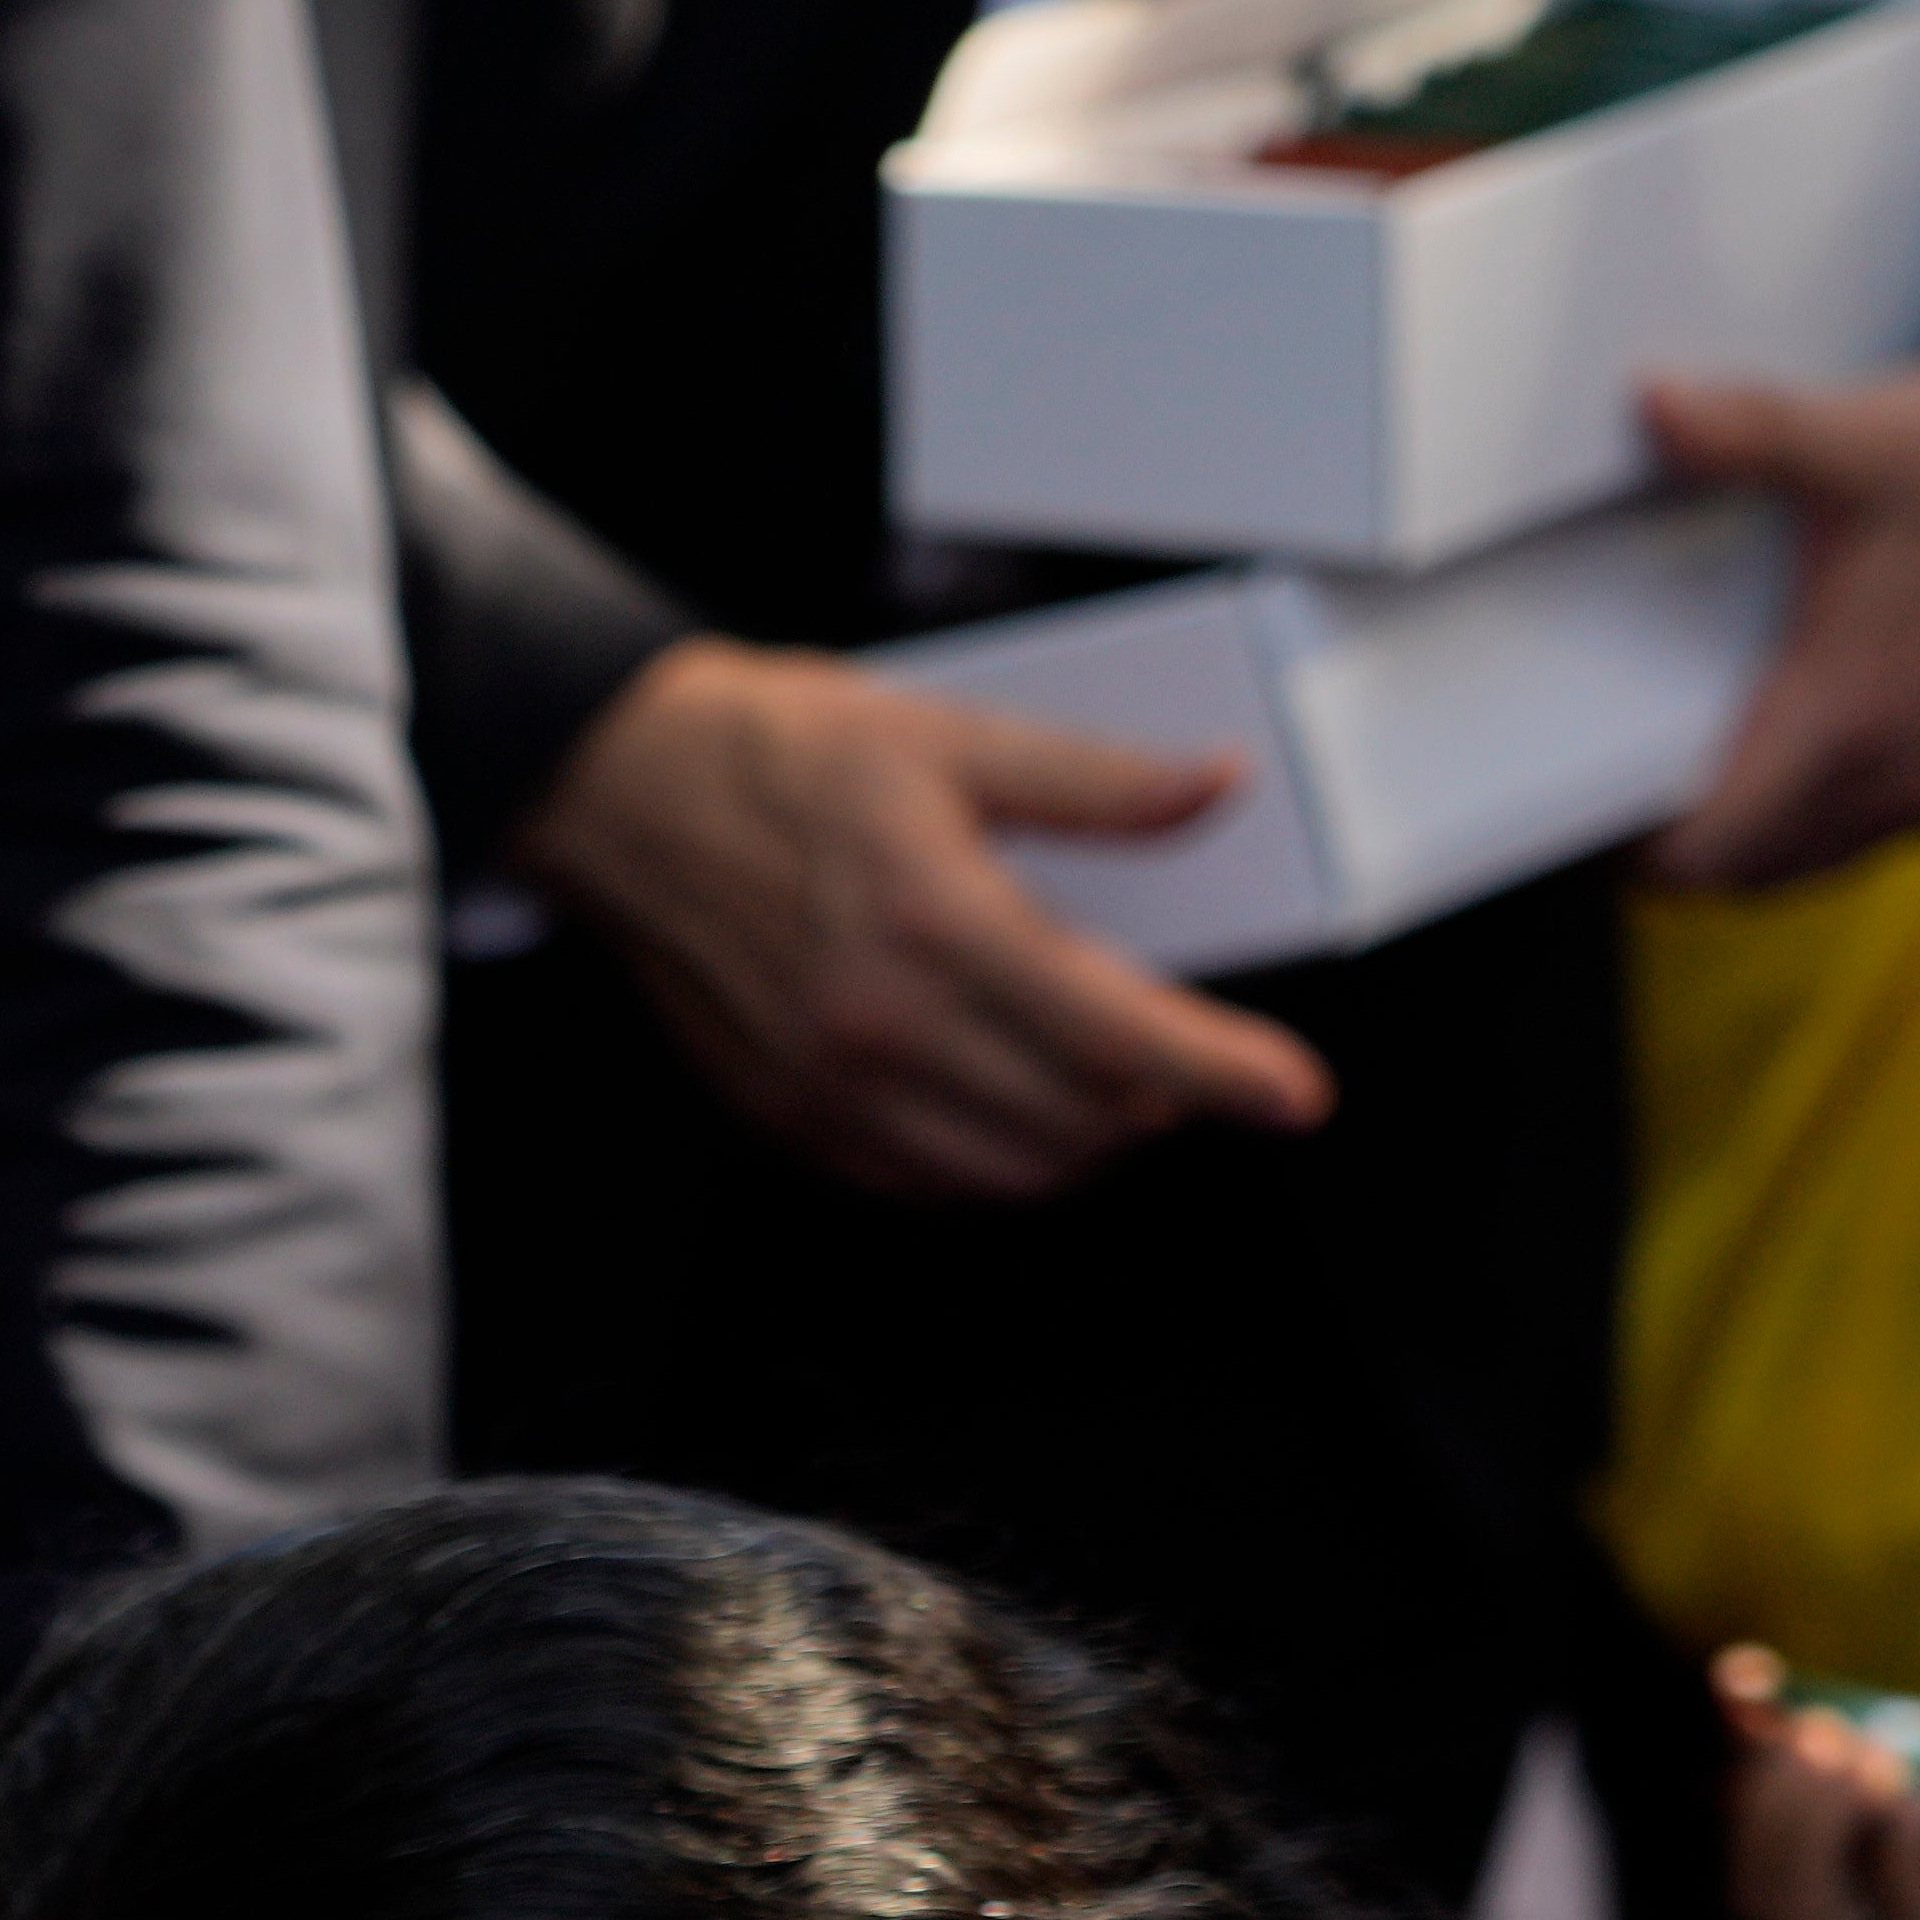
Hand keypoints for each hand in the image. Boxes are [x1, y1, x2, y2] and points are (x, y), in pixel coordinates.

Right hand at [515, 636, 1333, 1202]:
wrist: (626, 795)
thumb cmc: (774, 757)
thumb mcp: (953, 738)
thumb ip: (1095, 783)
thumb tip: (1208, 791)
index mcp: (936, 920)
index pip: (1119, 1033)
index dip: (1226, 1072)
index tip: (1294, 1095)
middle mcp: (881, 1023)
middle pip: (1078, 1120)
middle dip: (1158, 1099)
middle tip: (1181, 1052)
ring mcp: (831, 1086)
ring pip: (1010, 1171)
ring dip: (1082, 1140)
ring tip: (1101, 1080)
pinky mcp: (791, 1119)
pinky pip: (926, 1181)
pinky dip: (995, 1159)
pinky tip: (1007, 1097)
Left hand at [1638, 352, 1919, 891]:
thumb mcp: (1856, 436)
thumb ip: (1746, 431)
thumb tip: (1655, 403)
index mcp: (1851, 716)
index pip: (1707, 854)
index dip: (1636, 849)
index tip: (1596, 806)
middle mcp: (1900, 776)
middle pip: (1744, 871)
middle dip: (1684, 839)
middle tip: (1635, 773)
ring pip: (1802, 863)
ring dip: (1750, 831)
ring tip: (1706, 762)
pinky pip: (1861, 836)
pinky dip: (1813, 815)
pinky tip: (1789, 746)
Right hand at [1714, 1597, 1919, 1919]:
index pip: (1795, 1831)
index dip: (1752, 1751)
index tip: (1743, 1674)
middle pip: (1758, 1890)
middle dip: (1758, 1796)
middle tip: (1814, 1725)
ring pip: (1790, 1914)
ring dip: (1797, 1818)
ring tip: (1857, 1747)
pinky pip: (1894, 1918)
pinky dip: (1885, 1840)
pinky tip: (1918, 1785)